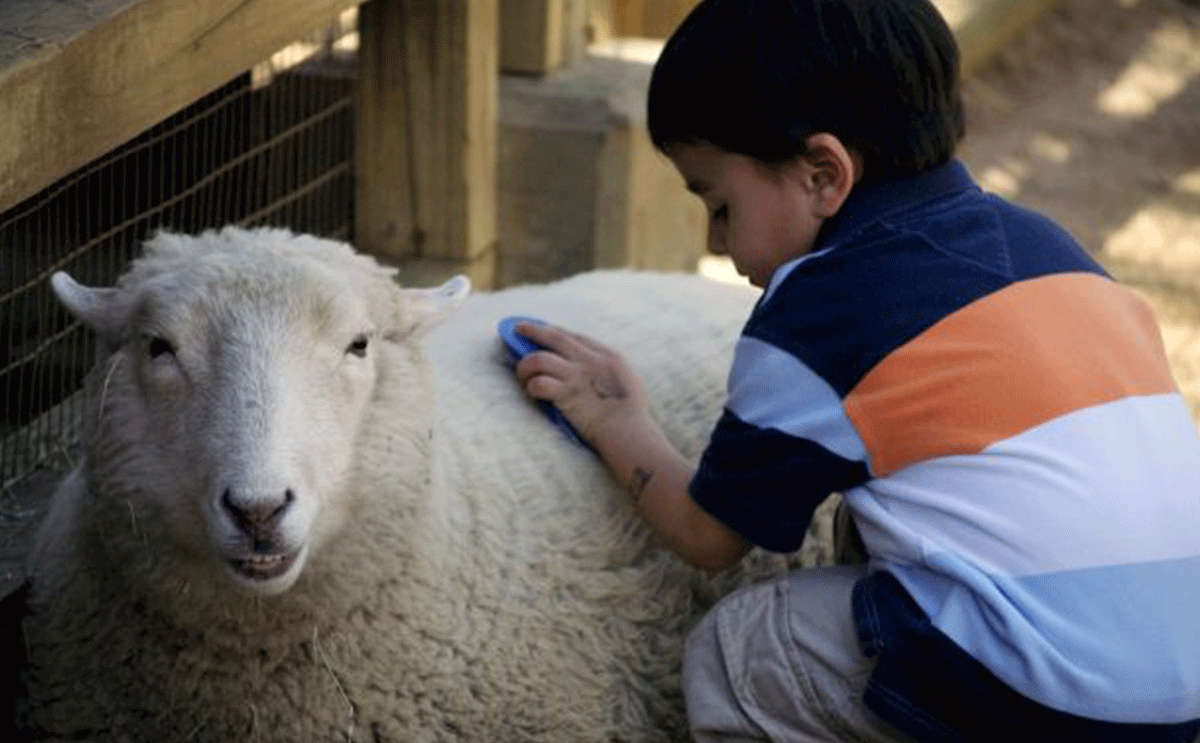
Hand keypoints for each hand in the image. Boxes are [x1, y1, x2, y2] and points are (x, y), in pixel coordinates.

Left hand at [513, 322, 651, 448]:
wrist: (629, 432)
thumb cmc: (632, 415)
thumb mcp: (626, 381)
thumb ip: (607, 371)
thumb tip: (590, 371)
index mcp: (607, 356)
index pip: (574, 337)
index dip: (554, 332)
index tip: (542, 330)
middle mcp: (590, 360)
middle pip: (555, 337)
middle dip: (533, 330)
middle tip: (518, 329)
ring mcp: (578, 376)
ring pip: (539, 358)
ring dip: (525, 365)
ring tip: (522, 374)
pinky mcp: (567, 394)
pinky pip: (539, 383)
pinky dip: (531, 387)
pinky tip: (532, 392)